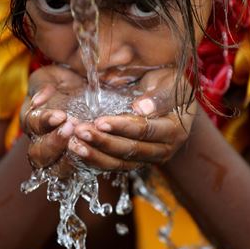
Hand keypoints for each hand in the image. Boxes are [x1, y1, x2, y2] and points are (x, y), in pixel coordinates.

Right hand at [21, 66, 85, 175]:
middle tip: (72, 128)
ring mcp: (62, 156)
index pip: (32, 126)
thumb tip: (40, 98)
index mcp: (34, 122)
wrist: (87, 91)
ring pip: (58, 169)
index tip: (61, 115)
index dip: (44, 122)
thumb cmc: (64, 84)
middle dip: (55, 143)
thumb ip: (42, 86)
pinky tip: (100, 153)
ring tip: (85, 142)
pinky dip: (91, 164)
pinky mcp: (82, 162)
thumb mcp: (50, 78)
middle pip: (40, 155)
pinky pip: (82, 171)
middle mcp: (44, 143)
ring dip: (71, 157)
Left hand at [69, 68, 196, 170]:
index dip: (123, 127)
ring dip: (96, 155)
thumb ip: (159, 95)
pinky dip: (96, 160)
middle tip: (80, 132)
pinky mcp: (137, 161)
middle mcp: (165, 149)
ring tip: (73, 144)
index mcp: (175, 129)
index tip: (99, 121)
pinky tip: (78, 151)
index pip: (146, 130)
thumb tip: (141, 108)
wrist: (174, 98)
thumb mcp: (169, 83)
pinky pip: (115, 165)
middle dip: (104, 142)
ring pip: (122, 163)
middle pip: (132, 150)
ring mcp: (150, 158)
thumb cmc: (169, 84)